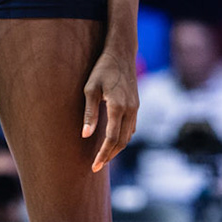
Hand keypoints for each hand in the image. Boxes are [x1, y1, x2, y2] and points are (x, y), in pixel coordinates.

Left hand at [82, 50, 138, 172]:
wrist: (122, 54)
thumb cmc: (102, 69)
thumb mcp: (90, 88)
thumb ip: (89, 113)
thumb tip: (85, 135)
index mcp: (118, 107)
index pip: (112, 139)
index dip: (103, 154)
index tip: (94, 166)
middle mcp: (130, 110)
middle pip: (122, 142)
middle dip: (109, 156)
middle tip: (96, 167)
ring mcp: (135, 108)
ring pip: (128, 136)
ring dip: (117, 149)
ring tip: (103, 158)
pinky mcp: (136, 106)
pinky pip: (131, 128)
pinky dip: (123, 138)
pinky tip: (113, 142)